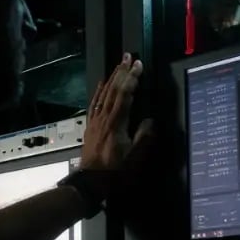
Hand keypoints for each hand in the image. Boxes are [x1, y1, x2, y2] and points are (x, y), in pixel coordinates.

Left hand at [80, 53, 153, 172]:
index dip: (132, 79)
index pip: (125, 95)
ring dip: (112, 78)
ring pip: (104, 94)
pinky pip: (94, 103)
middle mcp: (104, 118)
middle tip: (127, 56)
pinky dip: (99, 91)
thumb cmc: (114, 173)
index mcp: (116, 123)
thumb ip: (144, 138)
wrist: (90, 183)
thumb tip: (150, 121)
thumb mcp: (135, 159)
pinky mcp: (90, 126)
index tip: (138, 65)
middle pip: (113, 90)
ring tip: (118, 64)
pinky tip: (102, 84)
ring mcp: (95, 121)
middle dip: (121, 72)